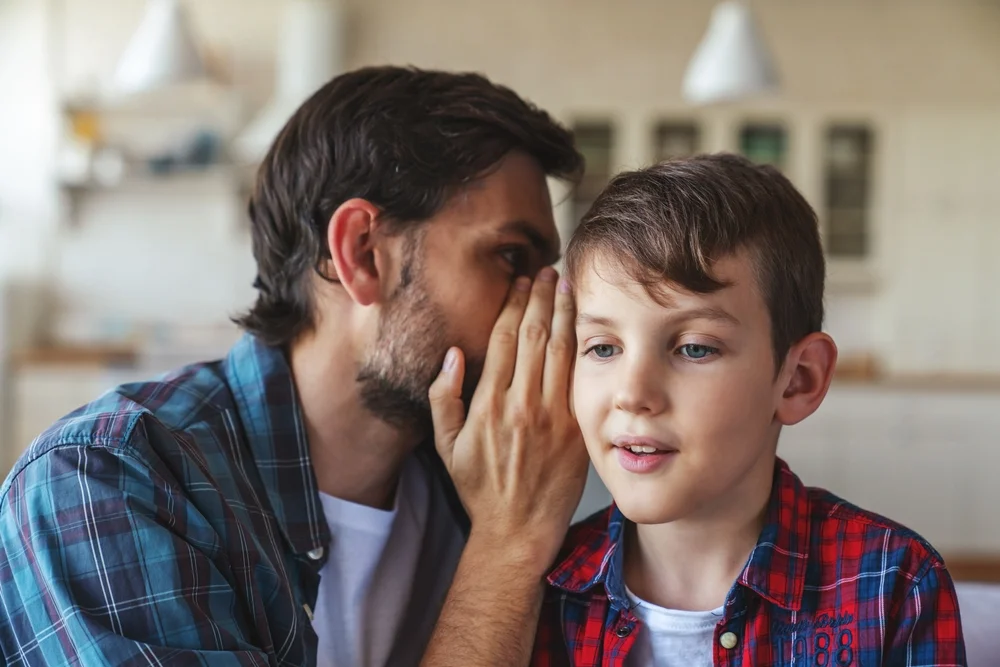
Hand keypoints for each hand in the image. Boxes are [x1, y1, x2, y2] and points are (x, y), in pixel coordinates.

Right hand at [429, 267, 588, 572]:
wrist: (517, 530)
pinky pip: (580, 378)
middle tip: (546, 271)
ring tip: (567, 285)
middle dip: (541, 297)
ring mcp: (552, 416)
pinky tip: (585, 325)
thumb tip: (452, 354)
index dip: (513, 305)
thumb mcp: (445, 446)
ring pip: (560, 349)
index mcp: (489, 404)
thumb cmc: (480, 488)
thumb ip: (443, 397)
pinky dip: (582, 346)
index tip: (519, 282)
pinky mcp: (576, 429)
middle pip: (534, 335)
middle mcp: (522, 404)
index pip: (504, 339)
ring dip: (564, 313)